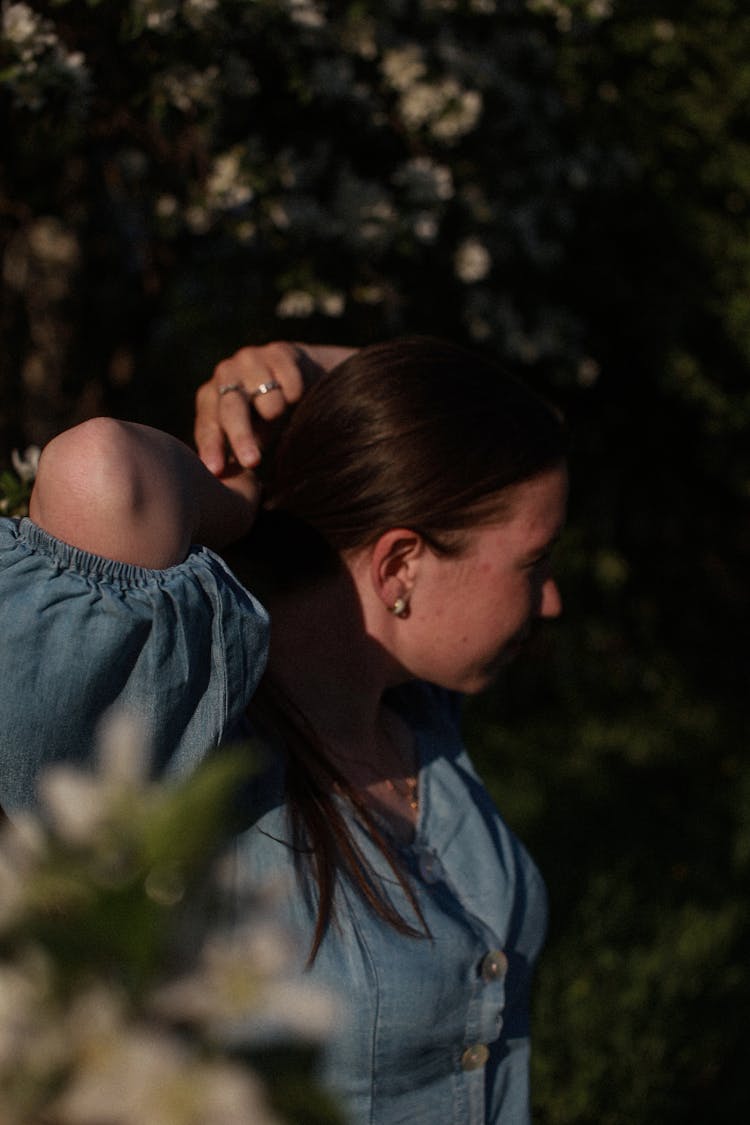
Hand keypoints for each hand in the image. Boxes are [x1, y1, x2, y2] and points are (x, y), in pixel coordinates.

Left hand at [194, 341, 356, 473]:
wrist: (297, 372)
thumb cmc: (265, 414)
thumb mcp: (249, 433)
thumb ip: (237, 451)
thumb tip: (229, 488)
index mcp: (211, 398)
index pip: (208, 425)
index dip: (211, 447)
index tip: (216, 470)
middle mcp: (225, 374)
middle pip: (232, 409)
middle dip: (241, 436)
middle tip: (253, 462)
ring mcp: (250, 359)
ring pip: (266, 396)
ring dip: (276, 410)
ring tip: (280, 413)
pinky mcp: (278, 351)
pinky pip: (290, 382)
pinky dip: (295, 394)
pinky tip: (296, 395)